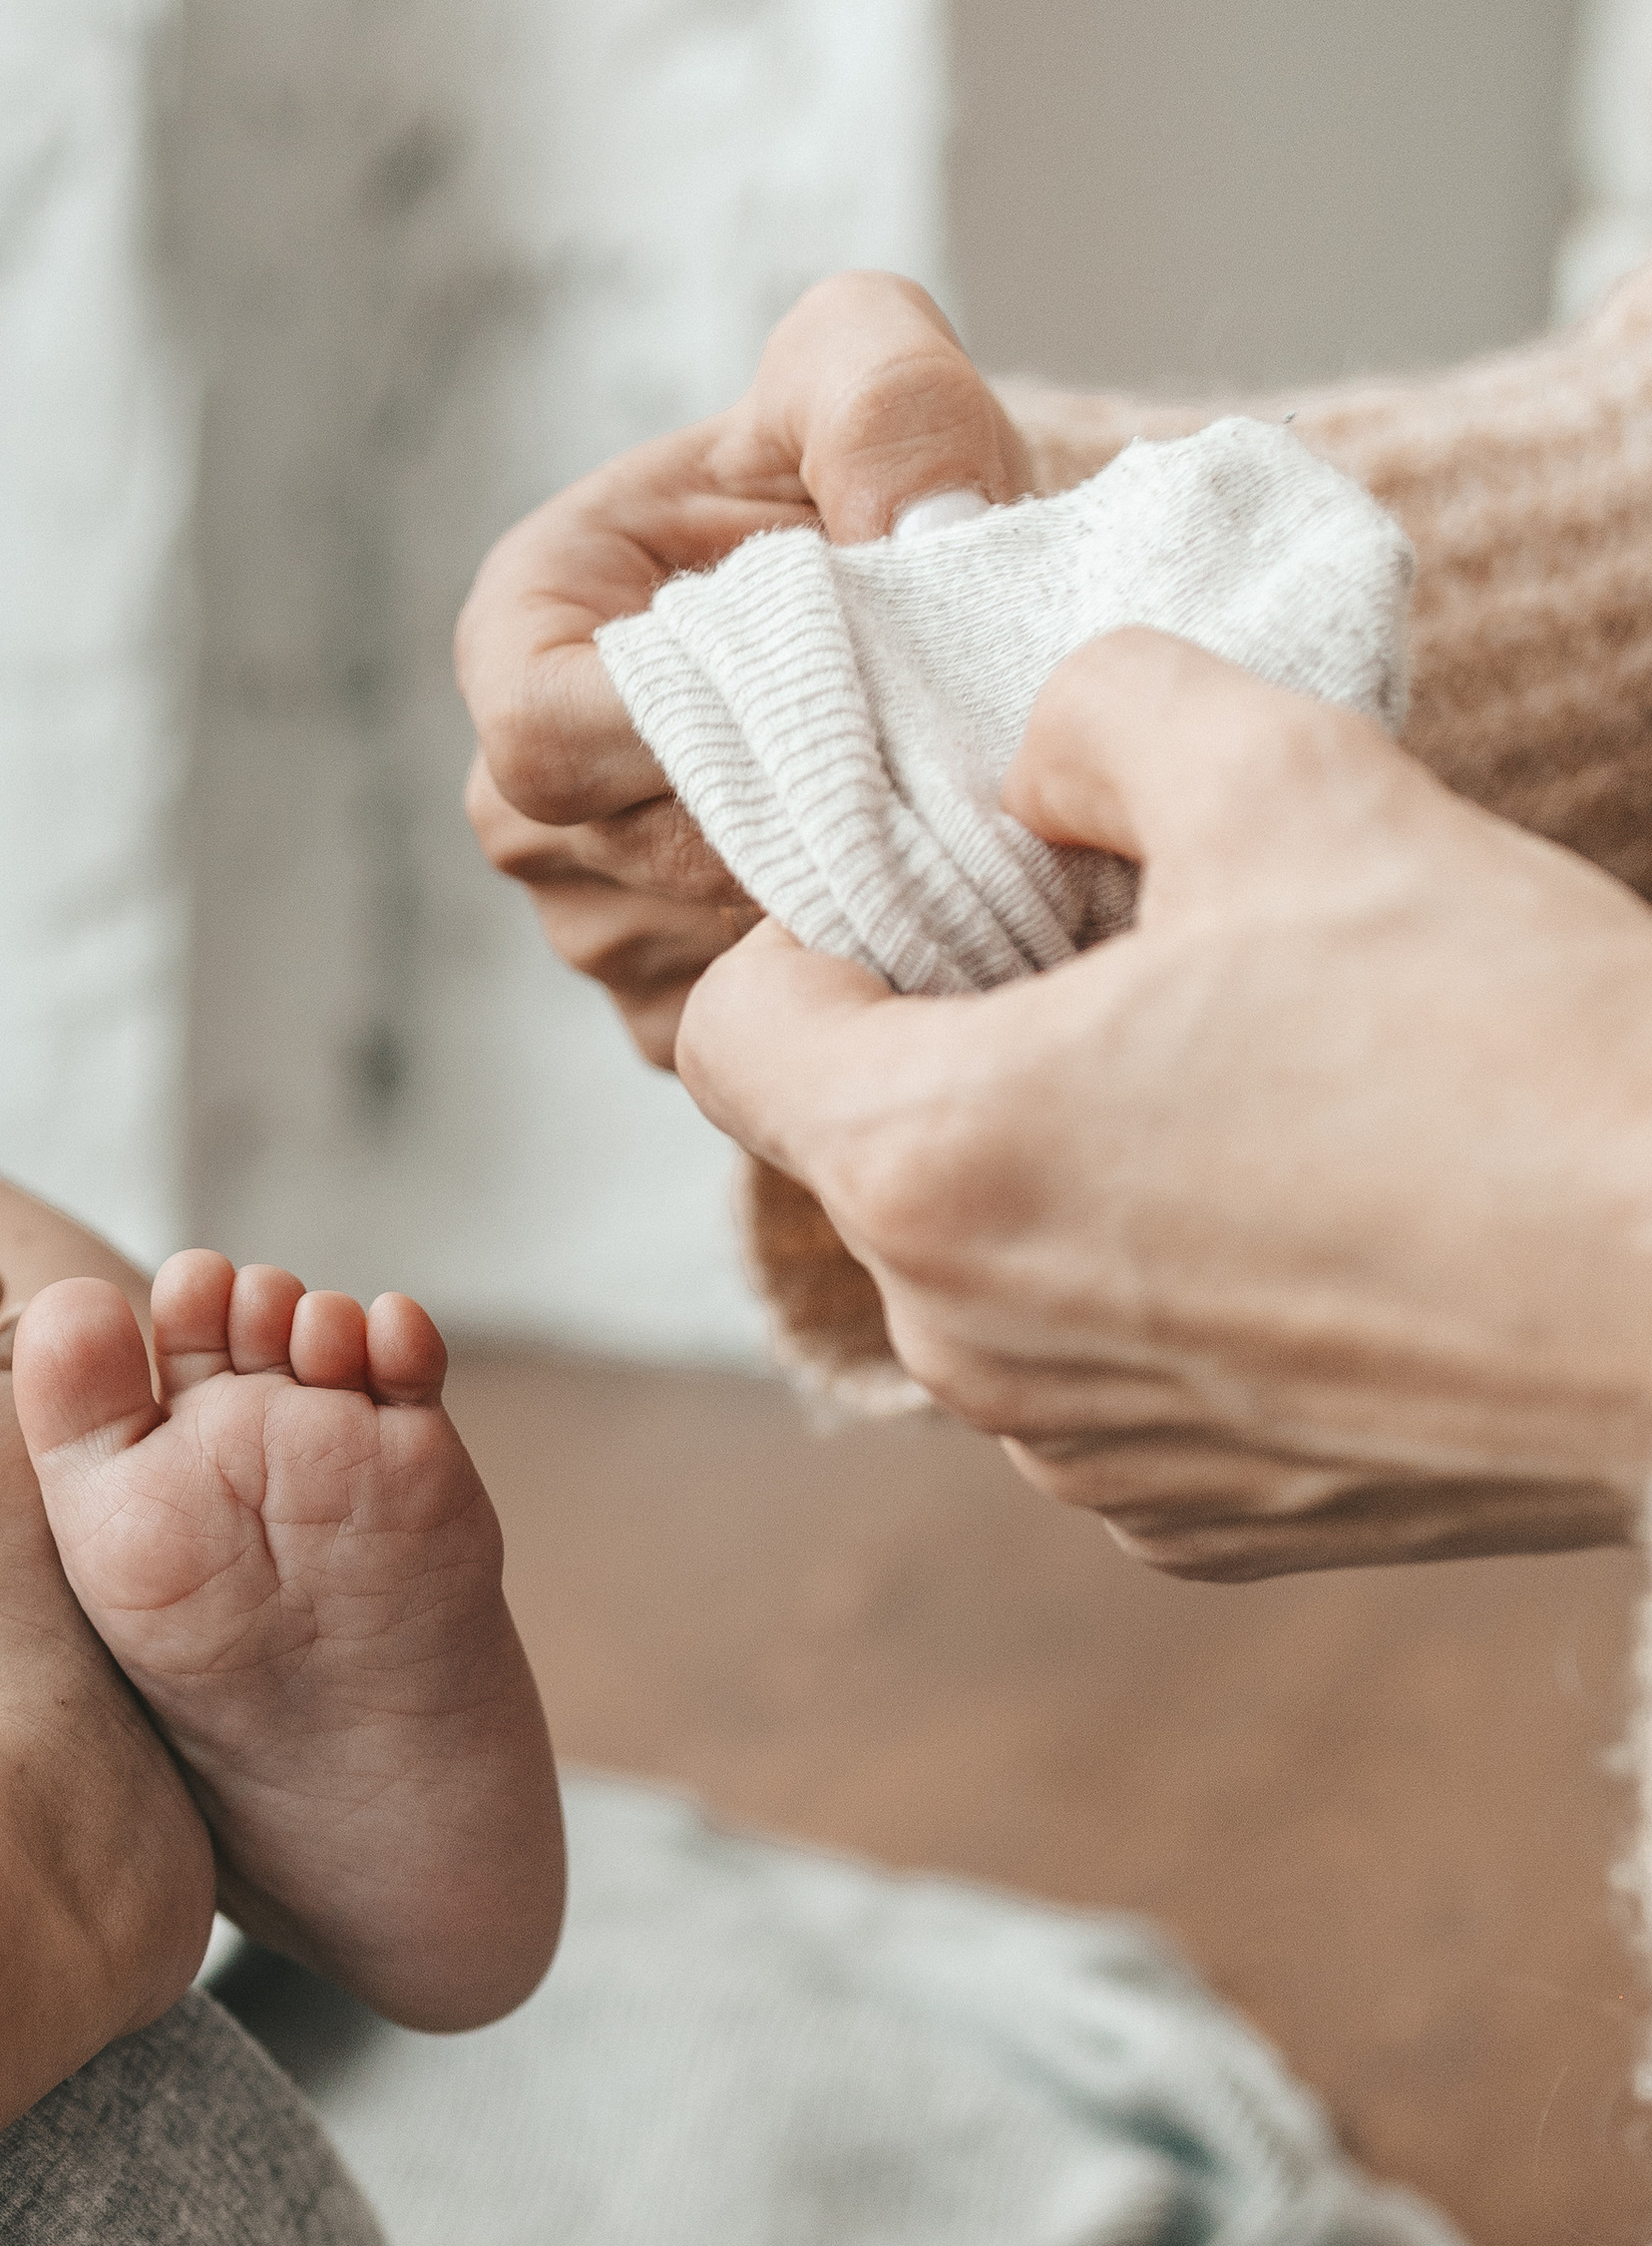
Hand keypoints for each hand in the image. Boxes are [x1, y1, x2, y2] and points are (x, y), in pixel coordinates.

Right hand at [455, 273, 1031, 1065]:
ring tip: (949, 828)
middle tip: (941, 775)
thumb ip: (882, 398)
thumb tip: (914, 531)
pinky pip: (764, 1031)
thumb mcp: (879, 377)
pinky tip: (934, 904)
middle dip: (799, 826)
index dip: (691, 734)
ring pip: (712, 958)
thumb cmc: (880, 481)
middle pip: (638, 864)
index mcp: (520, 636)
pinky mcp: (679, 1026)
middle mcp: (525, 808)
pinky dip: (857, 981)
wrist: (941, 609)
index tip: (839, 701)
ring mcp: (597, 931)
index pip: (546, 736)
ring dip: (838, 910)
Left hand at [676, 631, 1651, 1577]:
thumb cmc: (1508, 1052)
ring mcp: (1077, 1458)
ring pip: (997, 1274)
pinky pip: (1114, 1383)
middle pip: (873, 1152)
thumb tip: (1036, 748)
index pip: (735, 1031)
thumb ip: (1108, 716)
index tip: (954, 890)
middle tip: (1153, 961)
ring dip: (1079, 1172)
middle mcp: (965, 1346)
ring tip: (1271, 1093)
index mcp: (931, 1161)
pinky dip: (1179, 1298)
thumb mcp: (1297, 778)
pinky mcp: (1193, 1529)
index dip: (819, 931)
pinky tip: (1334, 1227)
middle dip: (970, 1044)